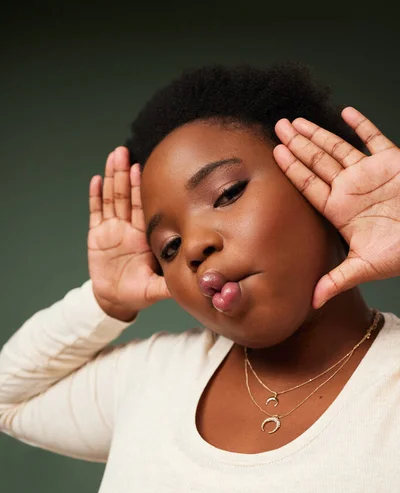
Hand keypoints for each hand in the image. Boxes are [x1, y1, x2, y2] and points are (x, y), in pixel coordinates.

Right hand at [88, 147, 171, 320]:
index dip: (141, 188)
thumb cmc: (138, 294)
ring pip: (111, 198)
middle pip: (126, 196)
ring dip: (111, 178)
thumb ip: (171, 284)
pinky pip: (96, 212)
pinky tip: (96, 180)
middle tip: (125, 152)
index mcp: (144, 236)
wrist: (115, 300)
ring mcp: (112, 229)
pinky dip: (95, 196)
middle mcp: (129, 228)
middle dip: (125, 174)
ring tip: (113, 157)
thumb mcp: (156, 289)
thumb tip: (195, 283)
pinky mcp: (97, 235)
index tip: (144, 168)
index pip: (143, 207)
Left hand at [273, 107, 399, 309]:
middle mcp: (350, 189)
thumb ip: (338, 279)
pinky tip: (346, 112)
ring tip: (297, 120)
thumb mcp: (366, 266)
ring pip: (338, 147)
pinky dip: (362, 125)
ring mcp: (369, 173)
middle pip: (317, 161)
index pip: (309, 185)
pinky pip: (375, 138)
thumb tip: (313, 302)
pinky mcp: (392, 162)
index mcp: (339, 209)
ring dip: (318, 133)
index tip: (275, 152)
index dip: (292, 168)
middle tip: (278, 126)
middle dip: (297, 144)